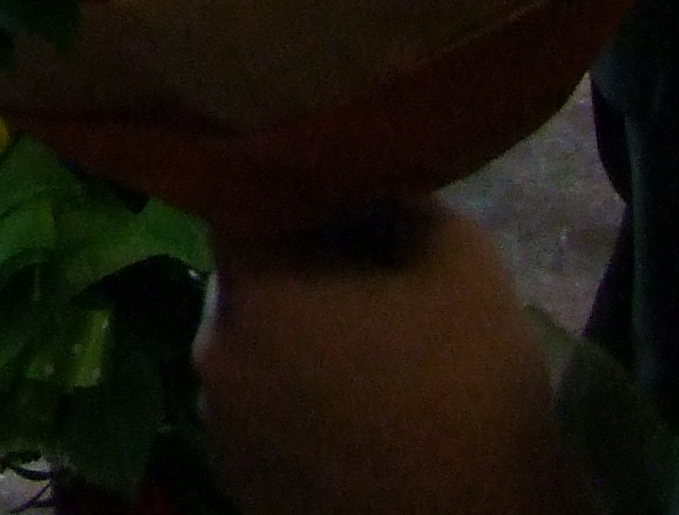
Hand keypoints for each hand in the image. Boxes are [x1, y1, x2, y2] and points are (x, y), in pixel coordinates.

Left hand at [193, 203, 585, 514]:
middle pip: (248, 281)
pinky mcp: (239, 485)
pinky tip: (356, 409)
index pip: (246, 207)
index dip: (298, 196)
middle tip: (367, 274)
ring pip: (252, 349)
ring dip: (295, 338)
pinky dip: (295, 399)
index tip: (346, 202)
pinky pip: (259, 411)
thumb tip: (374, 193)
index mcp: (251, 290)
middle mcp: (212, 356)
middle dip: (299, 268)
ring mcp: (220, 431)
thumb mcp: (460, 255)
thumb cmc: (467, 383)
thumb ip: (402, 201)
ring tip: (368, 351)